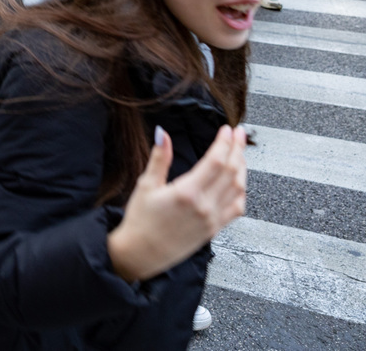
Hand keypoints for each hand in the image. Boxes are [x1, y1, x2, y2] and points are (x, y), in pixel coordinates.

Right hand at [107, 124, 246, 282]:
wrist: (140, 253)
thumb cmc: (140, 220)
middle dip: (237, 149)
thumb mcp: (146, 185)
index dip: (224, 143)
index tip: (226, 129)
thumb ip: (159, 158)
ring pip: (238, 189)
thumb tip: (162, 134)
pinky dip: (241, 192)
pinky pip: (236, 208)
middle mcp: (204, 207)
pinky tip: (238, 182)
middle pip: (231, 171)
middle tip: (238, 134)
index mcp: (187, 193)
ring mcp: (212, 219)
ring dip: (242, 168)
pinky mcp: (214, 230)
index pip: (216, 161)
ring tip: (239, 153)